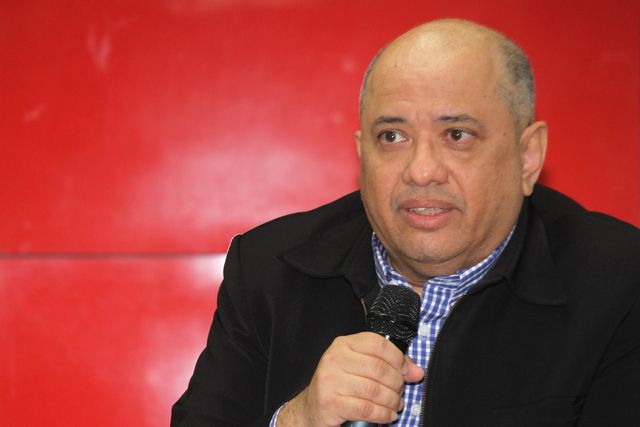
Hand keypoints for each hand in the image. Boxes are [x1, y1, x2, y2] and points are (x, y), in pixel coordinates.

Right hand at [277, 332, 423, 426]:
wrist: (312, 407)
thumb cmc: (340, 385)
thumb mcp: (361, 367)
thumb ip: (389, 365)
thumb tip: (417, 371)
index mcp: (343, 344)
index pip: (377, 344)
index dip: (398, 358)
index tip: (406, 371)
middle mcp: (335, 358)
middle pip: (379, 369)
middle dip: (396, 384)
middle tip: (400, 392)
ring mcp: (330, 380)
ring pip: (375, 390)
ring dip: (392, 401)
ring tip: (396, 405)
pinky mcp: (331, 402)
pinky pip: (367, 408)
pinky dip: (383, 414)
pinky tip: (387, 415)